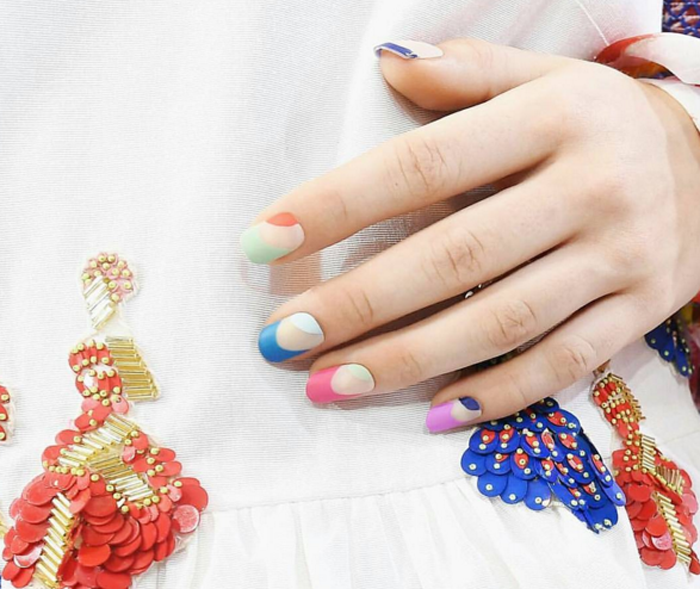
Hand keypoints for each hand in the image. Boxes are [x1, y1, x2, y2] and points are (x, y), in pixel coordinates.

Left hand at [240, 38, 699, 431]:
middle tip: (281, 338)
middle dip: (358, 304)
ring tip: (331, 384)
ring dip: (409, 360)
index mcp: (551, 119)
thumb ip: (465, 74)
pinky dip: (499, 393)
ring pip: (501, 321)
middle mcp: (588, 189)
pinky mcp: (638, 310)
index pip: (423, 164)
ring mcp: (620, 257)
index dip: (339, 204)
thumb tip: (385, 64)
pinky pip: (564, 362)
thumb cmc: (600, 121)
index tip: (263, 242)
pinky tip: (434, 415)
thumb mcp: (544, 79)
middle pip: (453, 256)